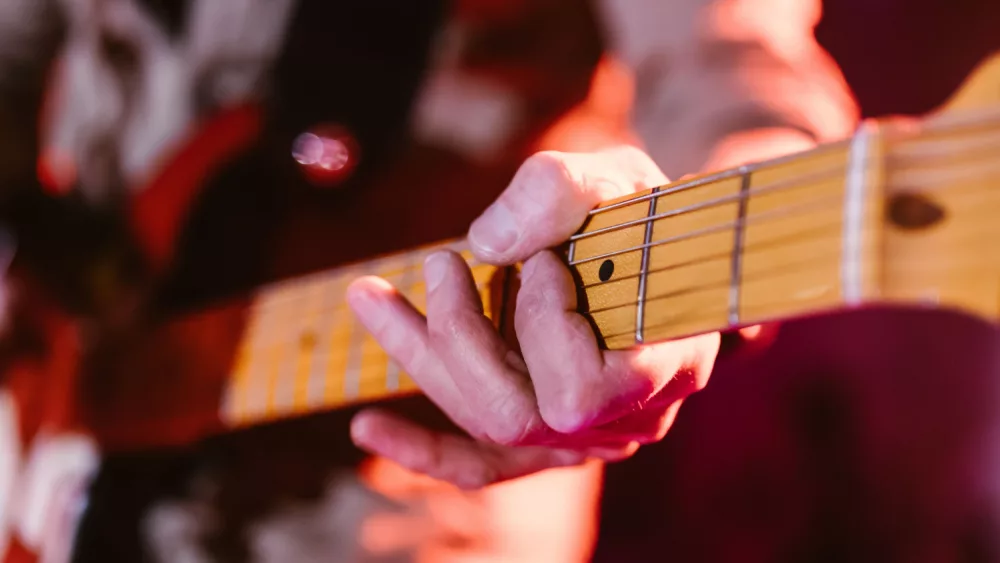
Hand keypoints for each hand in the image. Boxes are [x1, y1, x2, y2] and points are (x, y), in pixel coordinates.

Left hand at [346, 146, 720, 488]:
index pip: (577, 388)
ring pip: (488, 428)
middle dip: (459, 337)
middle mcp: (627, 421)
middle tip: (439, 263)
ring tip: (368, 296)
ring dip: (424, 360)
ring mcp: (587, 438)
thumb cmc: (644, 216)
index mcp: (662, 367)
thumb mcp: (615, 177)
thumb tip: (485, 243)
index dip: (543, 320)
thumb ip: (560, 193)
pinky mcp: (550, 438)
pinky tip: (366, 427)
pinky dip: (423, 448)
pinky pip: (483, 465)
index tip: (545, 258)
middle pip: (515, 416)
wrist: (663, 254)